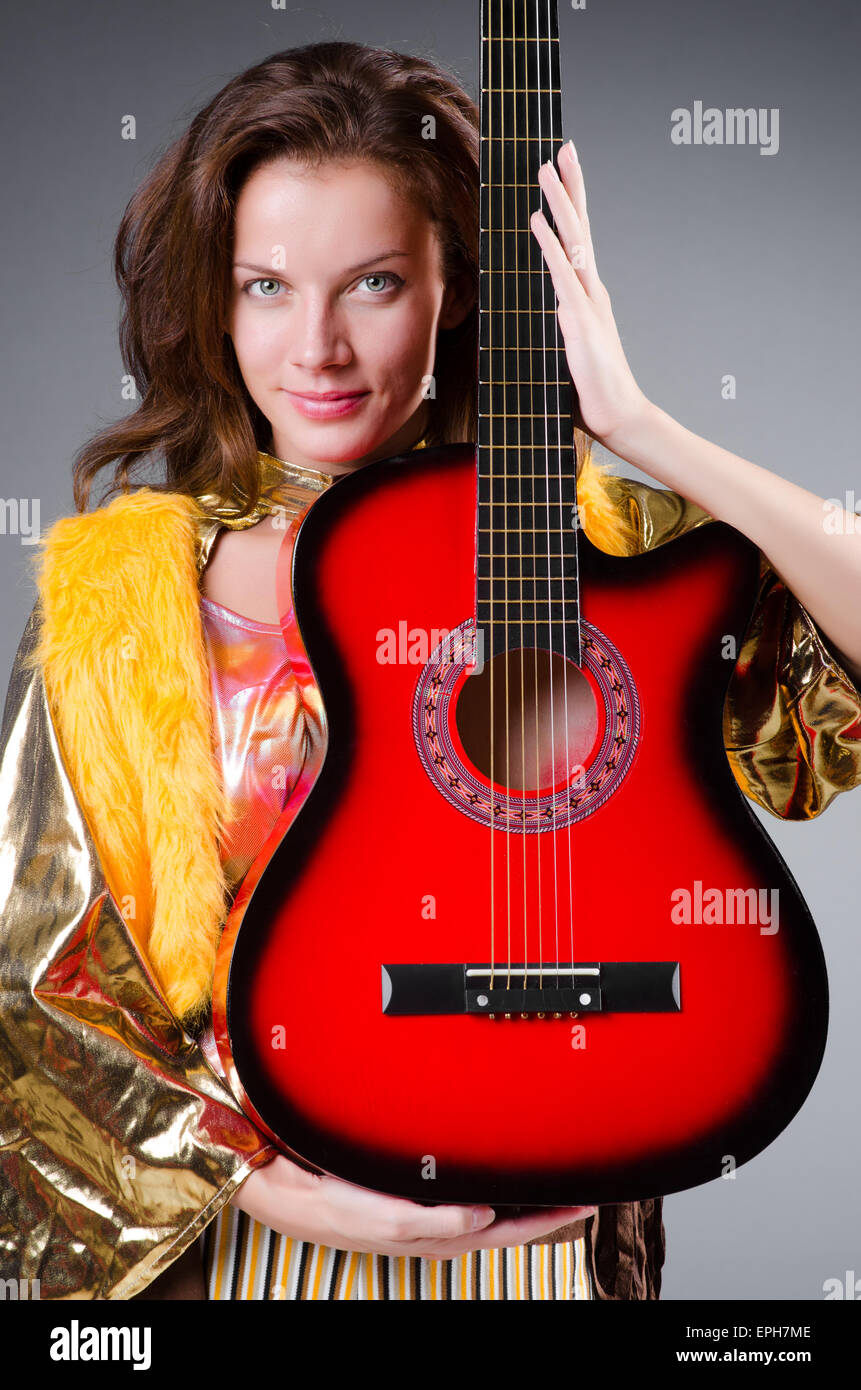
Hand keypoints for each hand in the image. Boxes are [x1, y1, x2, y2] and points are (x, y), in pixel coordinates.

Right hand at [233, 1153, 596, 1259]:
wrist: (287, 1186)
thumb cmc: (330, 1204)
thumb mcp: (385, 1217)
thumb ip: (434, 1220)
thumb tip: (482, 1218)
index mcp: (438, 1234)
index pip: (509, 1229)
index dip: (551, 1217)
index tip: (586, 1200)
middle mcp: (439, 1224)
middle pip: (508, 1220)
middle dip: (548, 1208)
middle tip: (586, 1190)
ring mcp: (427, 1210)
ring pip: (491, 1205)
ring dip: (524, 1196)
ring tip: (555, 1181)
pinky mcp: (413, 1193)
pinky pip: (466, 1190)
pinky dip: (491, 1182)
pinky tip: (498, 1169)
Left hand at [530, 140, 652, 450]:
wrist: (620, 417)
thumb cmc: (594, 390)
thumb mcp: (570, 351)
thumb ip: (561, 328)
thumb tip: (548, 313)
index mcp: (589, 297)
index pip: (579, 241)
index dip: (572, 206)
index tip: (564, 172)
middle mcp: (592, 292)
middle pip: (581, 228)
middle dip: (571, 186)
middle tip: (562, 149)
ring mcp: (588, 303)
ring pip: (573, 241)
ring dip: (558, 202)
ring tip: (545, 169)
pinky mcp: (580, 320)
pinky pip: (562, 274)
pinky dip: (549, 245)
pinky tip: (538, 220)